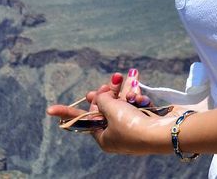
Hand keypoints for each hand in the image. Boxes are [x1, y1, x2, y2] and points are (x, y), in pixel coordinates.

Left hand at [45, 69, 166, 130]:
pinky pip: (137, 103)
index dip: (68, 112)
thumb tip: (100, 94)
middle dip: (108, 93)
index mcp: (104, 138)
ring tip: (128, 78)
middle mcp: (117, 133)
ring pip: (123, 103)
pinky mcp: (147, 118)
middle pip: (105, 109)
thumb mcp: (111, 110)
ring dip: (124, 91)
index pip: (83, 121)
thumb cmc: (133, 125)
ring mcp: (133, 125)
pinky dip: (136, 95)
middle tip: (111, 81)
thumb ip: (102, 99)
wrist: (165, 132)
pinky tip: (138, 90)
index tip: (50, 109)